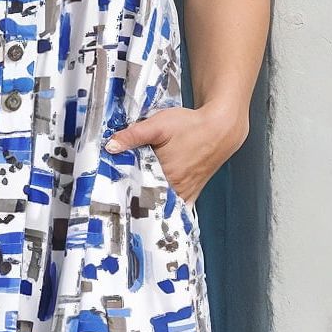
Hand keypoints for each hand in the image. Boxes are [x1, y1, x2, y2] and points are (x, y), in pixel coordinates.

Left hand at [105, 102, 246, 206]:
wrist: (220, 128)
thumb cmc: (191, 125)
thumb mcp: (159, 125)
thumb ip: (133, 135)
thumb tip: (111, 146)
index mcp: (167, 175)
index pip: (138, 192)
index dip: (124, 192)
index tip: (112, 191)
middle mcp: (178, 189)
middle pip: (149, 201)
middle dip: (134, 199)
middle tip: (119, 195)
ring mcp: (187, 193)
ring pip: (162, 206)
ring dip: (148, 204)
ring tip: (132, 200)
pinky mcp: (193, 193)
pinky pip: (175, 207)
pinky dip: (164, 206)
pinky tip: (153, 204)